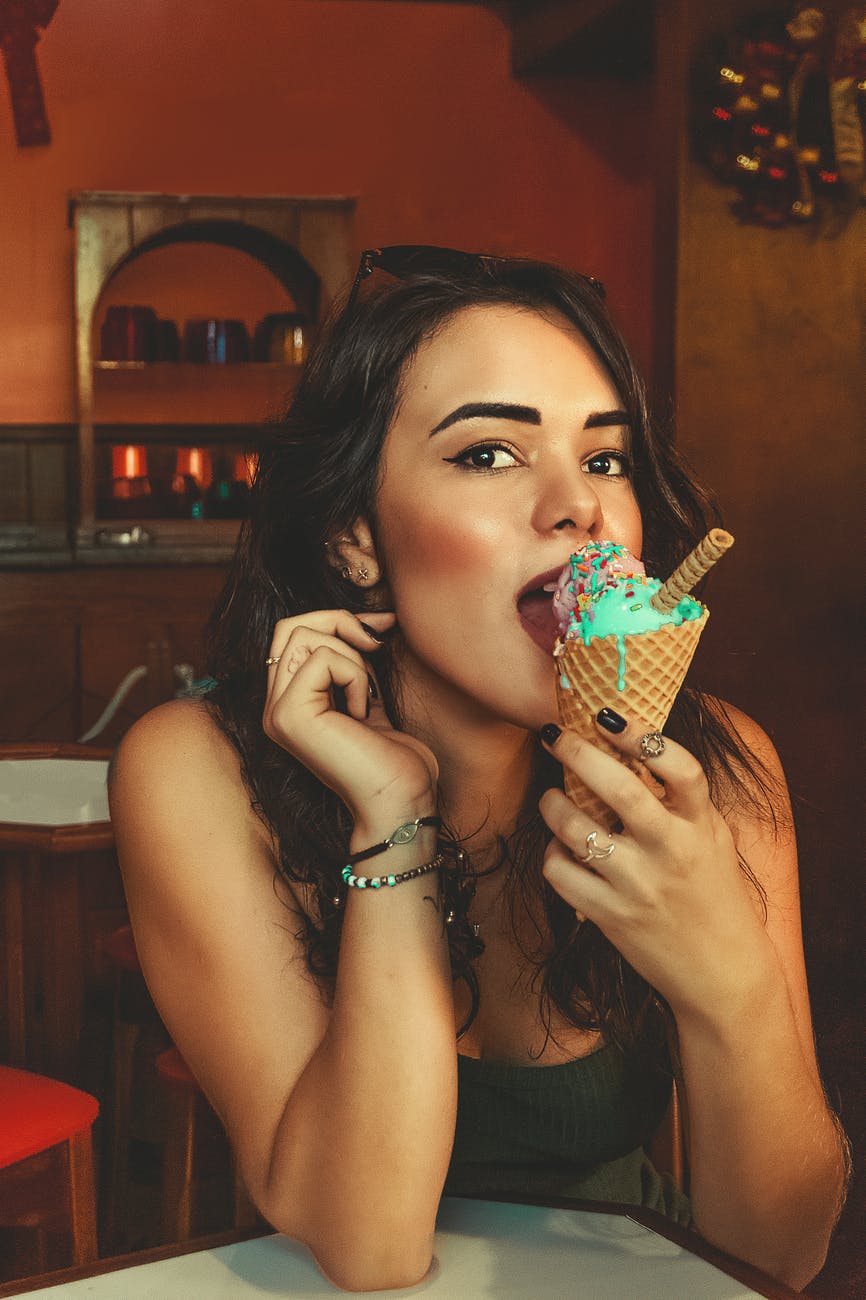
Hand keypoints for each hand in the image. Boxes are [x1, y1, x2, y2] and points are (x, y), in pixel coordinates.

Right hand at [262, 610, 437, 825]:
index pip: (292, 634)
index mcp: (289, 703)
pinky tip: (363, 714)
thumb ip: (356, 660)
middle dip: (341, 623)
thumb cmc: (394, 758)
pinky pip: (324, 658)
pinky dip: (355, 676)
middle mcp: (273, 708)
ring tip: (367, 698)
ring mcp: (276, 713)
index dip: (337, 620)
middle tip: (377, 647)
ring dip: (352, 657)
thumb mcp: (371, 694)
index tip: (383, 626)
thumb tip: (373, 618)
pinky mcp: (289, 714)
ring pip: (306, 636)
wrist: (401, 800)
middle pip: (290, 627)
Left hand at [538, 712, 775, 1021]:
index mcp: (701, 827)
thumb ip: (683, 800)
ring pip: (576, 830)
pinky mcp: (610, 916)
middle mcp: (670, 852)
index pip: (680, 769)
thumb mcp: (713, 839)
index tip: (608, 715)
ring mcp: (637, 886)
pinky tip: (562, 848)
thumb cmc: (715, 895)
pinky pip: (561, 873)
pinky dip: (553, 854)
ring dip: (552, 804)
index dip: (643, 736)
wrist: (723, 974)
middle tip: (557, 736)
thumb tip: (635, 746)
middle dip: (579, 754)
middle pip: (620, 791)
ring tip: (551, 797)